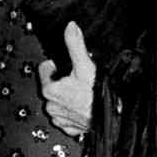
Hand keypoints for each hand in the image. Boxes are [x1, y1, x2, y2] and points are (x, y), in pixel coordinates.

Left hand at [37, 19, 95, 137]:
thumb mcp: (85, 65)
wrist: (111, 119)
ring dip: (67, 97)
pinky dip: (73, 112)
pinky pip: (66, 116)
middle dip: (62, 82)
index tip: (67, 66)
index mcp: (50, 89)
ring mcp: (59, 118)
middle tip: (78, 80)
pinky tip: (83, 107)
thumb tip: (70, 27)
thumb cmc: (98, 94)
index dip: (56, 65)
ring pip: (59, 101)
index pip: (44, 69)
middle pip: (51, 85)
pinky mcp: (68, 128)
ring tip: (82, 93)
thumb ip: (75, 44)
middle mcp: (51, 105)